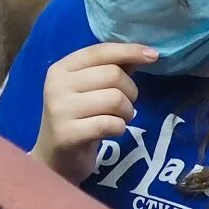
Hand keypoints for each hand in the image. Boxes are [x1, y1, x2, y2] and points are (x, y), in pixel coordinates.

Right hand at [33, 41, 154, 181]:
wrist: (55, 157)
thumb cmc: (78, 118)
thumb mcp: (90, 89)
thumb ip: (113, 69)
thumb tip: (145, 53)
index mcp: (61, 69)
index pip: (100, 51)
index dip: (129, 51)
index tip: (153, 56)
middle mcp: (56, 86)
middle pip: (113, 75)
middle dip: (130, 91)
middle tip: (125, 106)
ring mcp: (60, 110)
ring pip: (115, 99)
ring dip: (127, 112)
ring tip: (118, 119)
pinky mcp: (67, 134)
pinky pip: (110, 124)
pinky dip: (119, 128)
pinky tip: (111, 131)